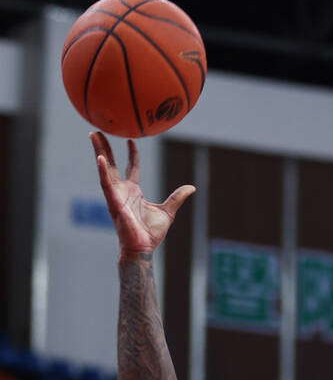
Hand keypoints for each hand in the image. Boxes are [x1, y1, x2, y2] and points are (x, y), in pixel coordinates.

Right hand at [90, 131, 194, 254]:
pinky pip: (106, 184)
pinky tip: (100, 158)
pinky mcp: (113, 202)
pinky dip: (102, 171)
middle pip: (112, 164)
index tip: (131, 139)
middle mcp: (122, 191)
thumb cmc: (151, 234)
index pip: (131, 168)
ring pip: (105, 169)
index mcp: (134, 192)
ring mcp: (116, 196)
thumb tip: (191, 187)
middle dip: (105, 148)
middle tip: (99, 131)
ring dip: (99, 152)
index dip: (131, 154)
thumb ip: (177, 198)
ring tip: (93, 135)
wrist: (143, 248)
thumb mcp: (168, 212)